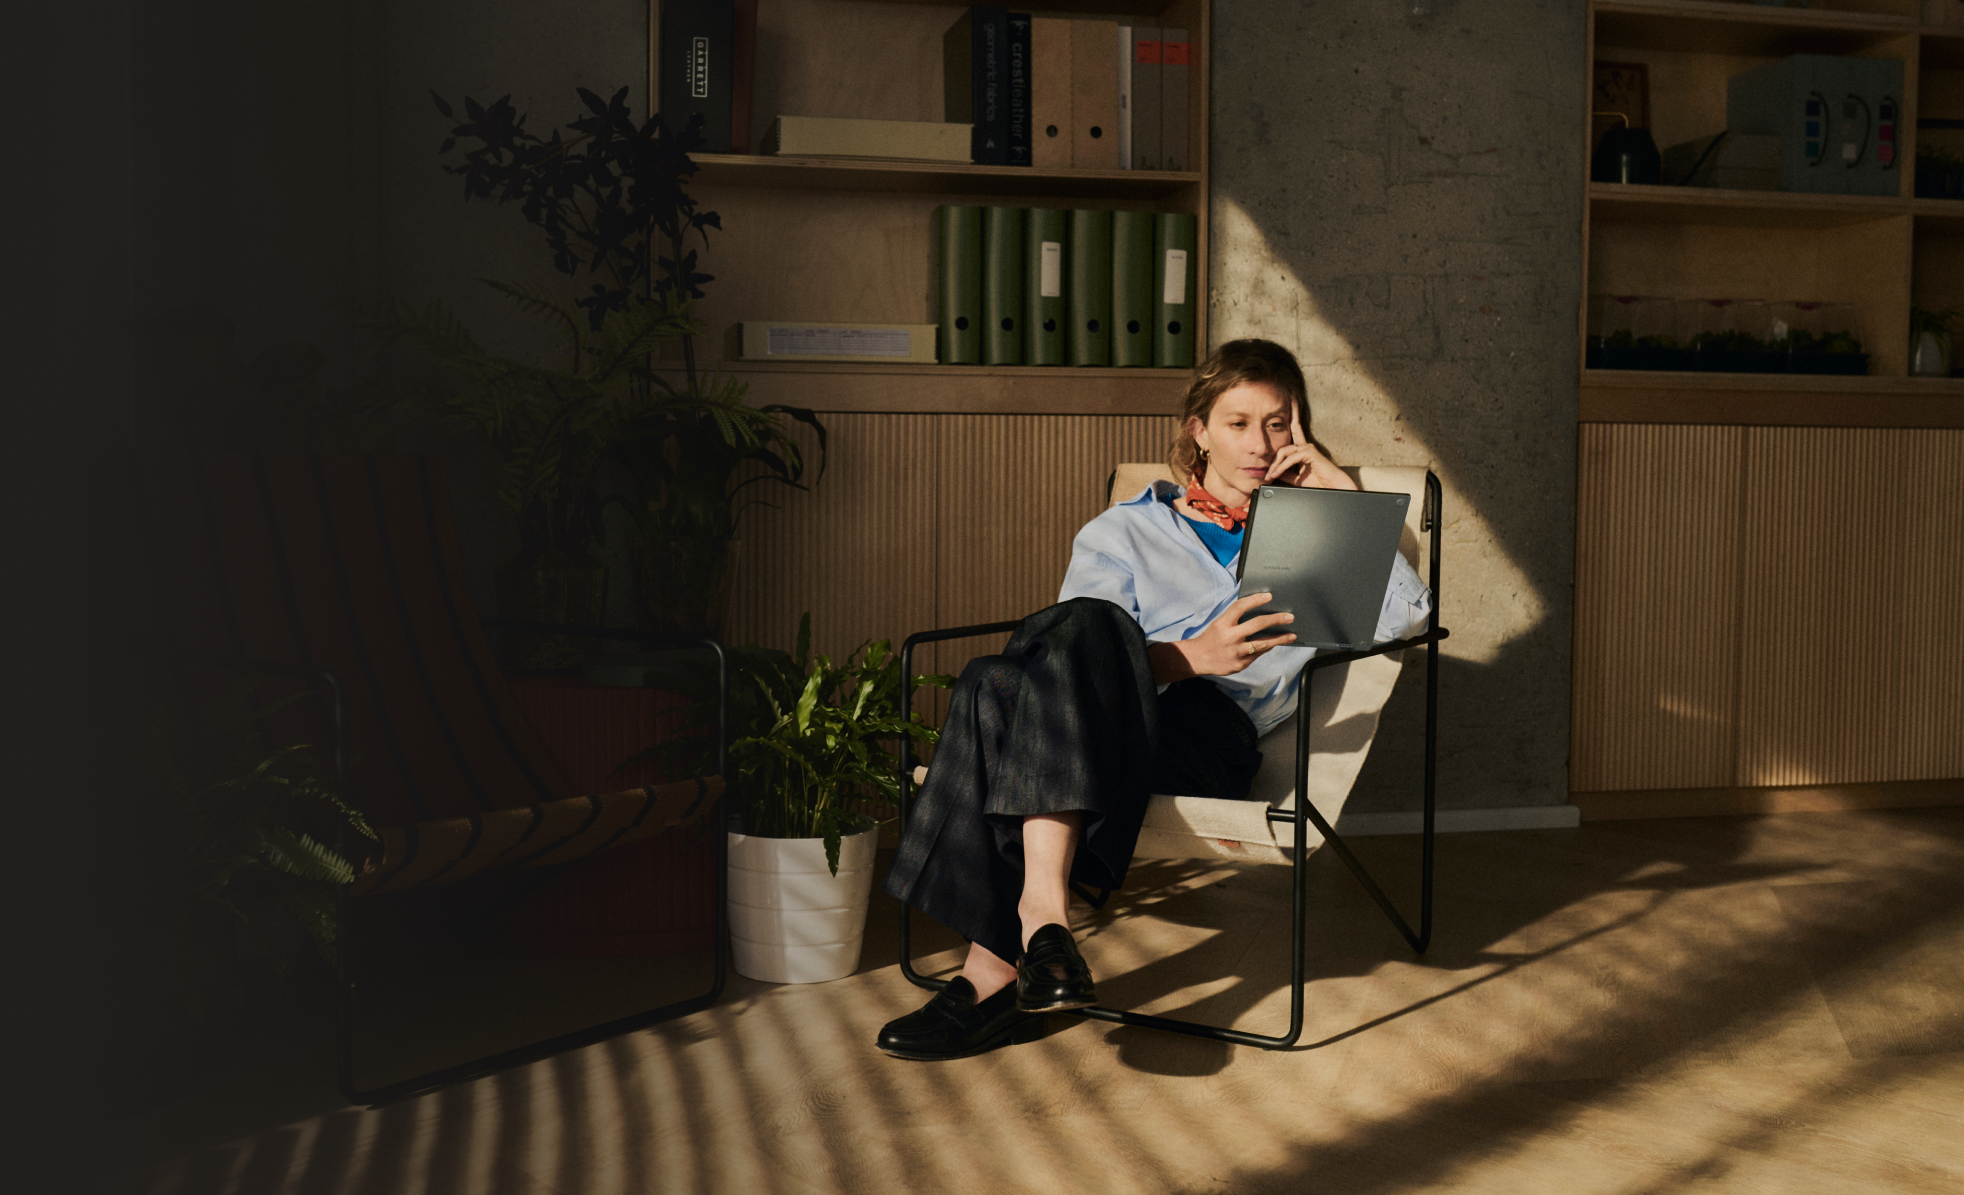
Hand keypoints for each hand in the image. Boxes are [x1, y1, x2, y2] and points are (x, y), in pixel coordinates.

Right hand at [1148, 592, 1296, 682]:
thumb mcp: (1219, 623)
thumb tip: (1259, 610)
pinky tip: (1275, 644)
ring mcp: (1236, 652)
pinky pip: (1258, 654)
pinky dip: (1267, 648)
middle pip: (1257, 625)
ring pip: (1263, 644)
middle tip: (1289, 617)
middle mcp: (1230, 637)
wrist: (1198, 659)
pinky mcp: (1240, 664)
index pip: (1240, 607)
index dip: (1255, 600)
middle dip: (1276, 619)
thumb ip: (1235, 618)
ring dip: (1280, 639)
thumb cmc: (1211, 638)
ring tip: (1292, 635)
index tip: (1269, 596)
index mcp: (1223, 624)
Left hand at [1264, 405, 1358, 489]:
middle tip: (1267, 468)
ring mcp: (1308, 448)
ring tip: (1269, 475)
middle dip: (1276, 444)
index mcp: (1303, 450)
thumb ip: (1286, 473)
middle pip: (1286, 439)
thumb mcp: (1297, 478)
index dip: (1292, 416)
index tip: (1288, 401)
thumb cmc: (1319, 483)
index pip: (1295, 429)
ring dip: (1275, 464)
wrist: (1333, 489)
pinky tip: (1276, 474)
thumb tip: (1273, 471)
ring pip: (1284, 450)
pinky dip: (1281, 467)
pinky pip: (1291, 458)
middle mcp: (1306, 446)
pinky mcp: (1311, 453)